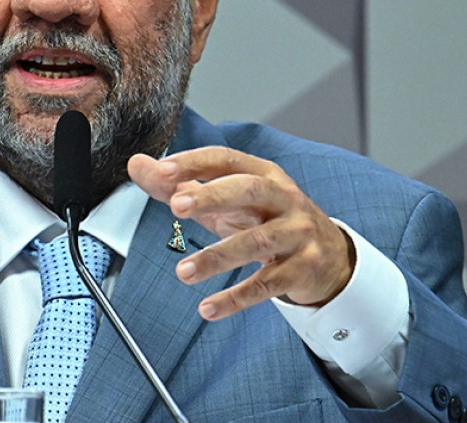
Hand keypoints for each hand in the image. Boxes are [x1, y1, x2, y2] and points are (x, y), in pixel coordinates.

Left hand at [128, 148, 353, 320]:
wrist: (329, 255)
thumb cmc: (267, 219)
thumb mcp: (225, 199)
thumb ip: (179, 184)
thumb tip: (138, 165)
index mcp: (262, 173)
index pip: (225, 159)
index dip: (194, 163)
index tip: (162, 170)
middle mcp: (283, 198)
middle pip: (249, 190)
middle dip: (212, 196)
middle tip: (176, 206)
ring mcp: (297, 233)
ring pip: (257, 242)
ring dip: (217, 257)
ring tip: (183, 272)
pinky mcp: (303, 268)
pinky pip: (268, 284)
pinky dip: (237, 297)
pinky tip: (209, 307)